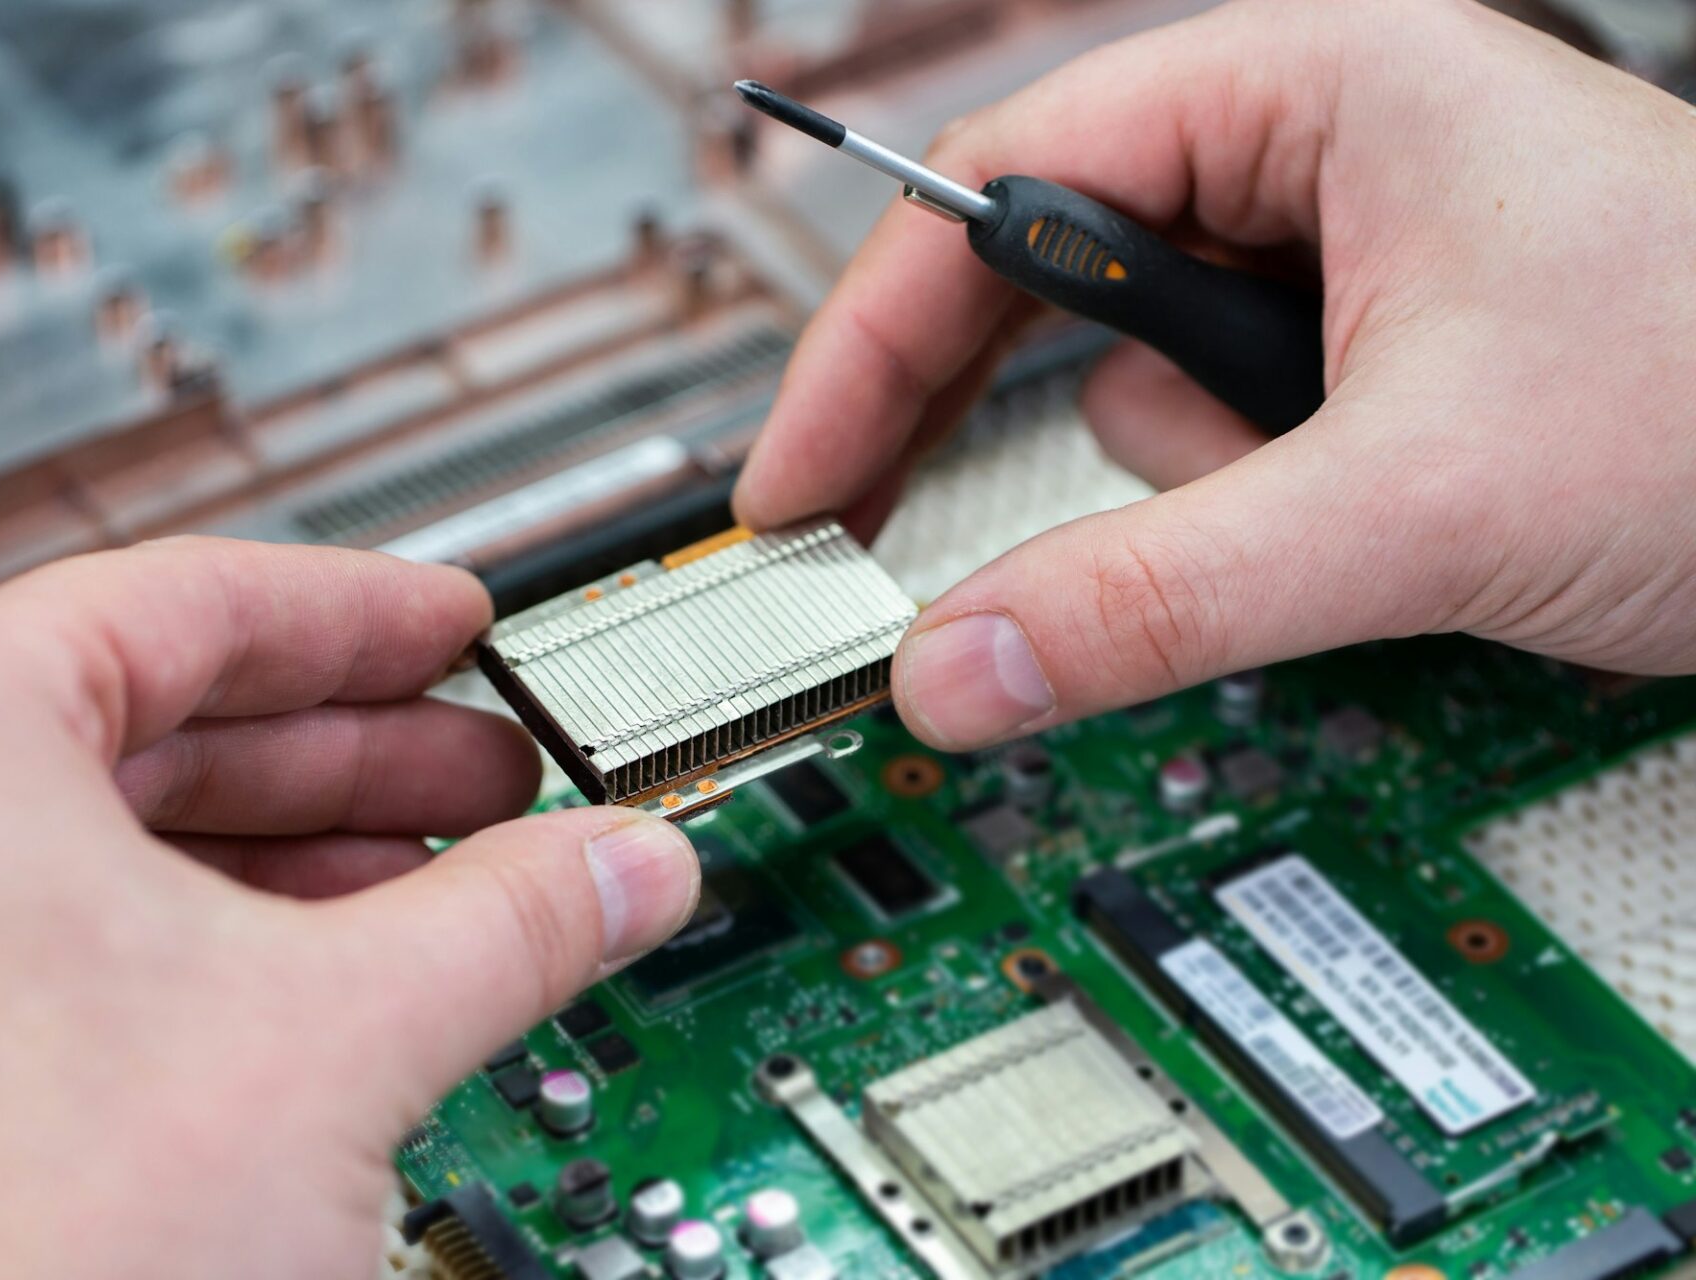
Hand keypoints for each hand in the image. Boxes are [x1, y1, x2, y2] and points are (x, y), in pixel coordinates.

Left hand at [0, 538, 699, 1279]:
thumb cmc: (35, 1257)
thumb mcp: (346, 1035)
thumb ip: (516, 916)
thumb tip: (623, 867)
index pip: (189, 602)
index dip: (355, 613)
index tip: (452, 626)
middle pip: (170, 721)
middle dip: (357, 750)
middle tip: (489, 765)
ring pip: (139, 839)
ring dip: (316, 854)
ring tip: (455, 879)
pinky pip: (102, 942)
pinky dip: (244, 941)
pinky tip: (360, 981)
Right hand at [735, 0, 1695, 749]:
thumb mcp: (1414, 503)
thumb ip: (1160, 595)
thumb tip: (959, 666)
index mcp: (1317, 86)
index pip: (1010, 183)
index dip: (869, 336)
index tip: (794, 475)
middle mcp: (1316, 153)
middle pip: (1046, 282)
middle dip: (980, 417)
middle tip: (861, 530)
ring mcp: (1341, 261)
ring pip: (1140, 394)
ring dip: (1190, 484)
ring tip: (1331, 509)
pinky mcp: (1366, 363)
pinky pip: (1223, 446)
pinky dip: (1248, 509)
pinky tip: (1360, 521)